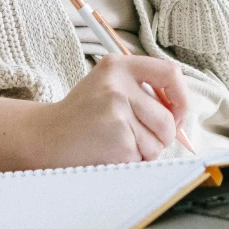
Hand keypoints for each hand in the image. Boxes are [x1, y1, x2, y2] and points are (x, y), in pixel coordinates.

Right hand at [41, 55, 190, 165]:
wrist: (47, 137)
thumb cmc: (82, 114)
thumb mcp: (108, 85)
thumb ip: (142, 90)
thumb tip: (181, 114)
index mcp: (118, 66)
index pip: (170, 73)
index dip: (181, 97)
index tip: (177, 113)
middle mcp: (118, 86)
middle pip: (168, 118)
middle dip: (162, 136)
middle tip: (138, 137)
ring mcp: (117, 114)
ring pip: (158, 142)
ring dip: (145, 151)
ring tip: (118, 143)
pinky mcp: (118, 141)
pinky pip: (143, 158)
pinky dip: (132, 162)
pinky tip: (110, 152)